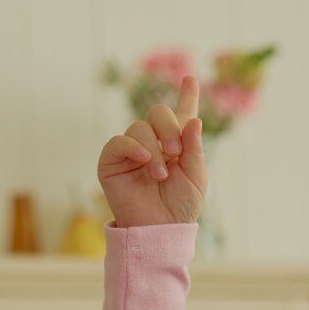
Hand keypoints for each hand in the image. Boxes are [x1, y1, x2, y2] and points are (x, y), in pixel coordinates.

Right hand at [96, 74, 207, 228]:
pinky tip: (143, 160)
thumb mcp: (196, 176)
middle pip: (158, 112)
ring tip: (161, 175)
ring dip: (154, 148)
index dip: (187, 96)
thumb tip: (194, 120)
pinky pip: (118, 141)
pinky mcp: (112, 161)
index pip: (181, 114)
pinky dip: (132, 147)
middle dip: (169, 128)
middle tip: (176, 153)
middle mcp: (153, 142)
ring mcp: (131, 150)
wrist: (160, 230)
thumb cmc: (180, 207)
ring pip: (139, 127)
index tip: (191, 79)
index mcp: (177, 144)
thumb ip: (195, 147)